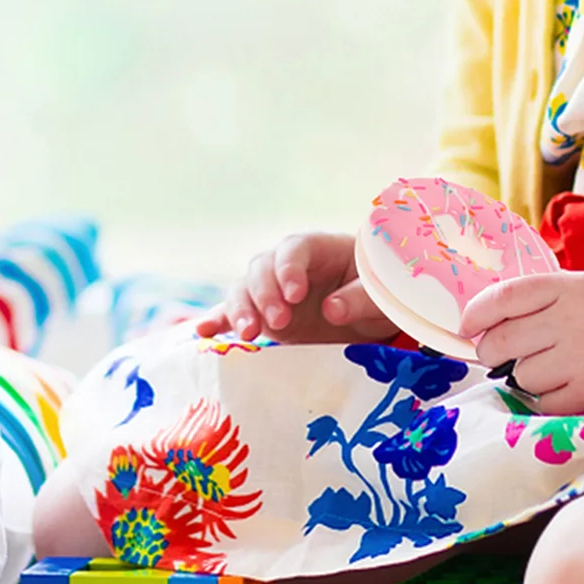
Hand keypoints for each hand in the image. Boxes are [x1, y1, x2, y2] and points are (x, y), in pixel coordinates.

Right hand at [195, 232, 398, 344]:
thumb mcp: (380, 297)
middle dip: (264, 294)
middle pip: (261, 267)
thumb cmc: (379, 295)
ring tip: (249, 334)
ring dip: (240, 310)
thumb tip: (332, 309)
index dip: (289, 268)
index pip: (293, 249)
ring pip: (243, 289)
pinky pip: (232, 314)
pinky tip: (203, 333)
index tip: (295, 295)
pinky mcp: (261, 315)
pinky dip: (218, 322)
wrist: (371, 316)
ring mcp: (270, 291)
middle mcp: (287, 266)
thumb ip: (360, 299)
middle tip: (278, 322)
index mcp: (318, 249)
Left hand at [457, 271, 583, 414]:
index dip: (474, 315)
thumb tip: (479, 322)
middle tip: (500, 353)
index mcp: (563, 288)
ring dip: (521, 375)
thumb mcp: (574, 285)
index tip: (467, 327)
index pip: (501, 299)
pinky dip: (542, 397)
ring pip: (519, 376)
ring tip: (545, 365)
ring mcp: (581, 358)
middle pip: (500, 342)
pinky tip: (559, 383)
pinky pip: (541, 402)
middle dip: (490, 351)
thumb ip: (532, 298)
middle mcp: (570, 321)